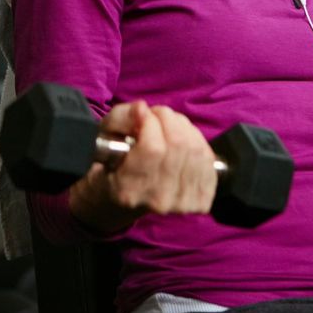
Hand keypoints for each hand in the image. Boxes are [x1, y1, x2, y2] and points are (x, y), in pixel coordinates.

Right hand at [69, 101, 217, 230]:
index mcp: (129, 190)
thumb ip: (120, 118)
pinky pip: (208, 157)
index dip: (150, 121)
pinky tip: (182, 141)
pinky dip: (197, 141)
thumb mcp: (104, 137)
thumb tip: (142, 109)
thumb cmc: (114, 164)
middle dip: (168, 118)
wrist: (129, 198)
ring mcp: (182, 203)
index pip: (153, 148)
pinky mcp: (201, 200)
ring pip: (195, 148)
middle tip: (156, 116)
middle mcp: (158, 200)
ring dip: (183, 126)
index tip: (142, 113)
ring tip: (168, 127)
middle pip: (178, 144)